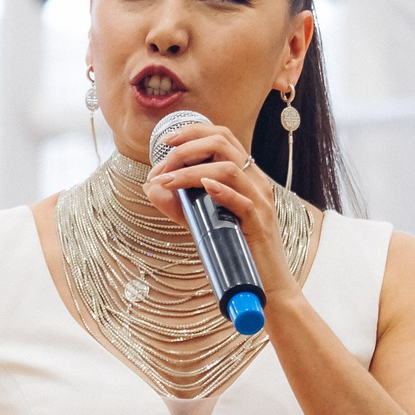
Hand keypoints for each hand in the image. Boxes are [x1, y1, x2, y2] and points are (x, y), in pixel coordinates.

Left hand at [142, 117, 298, 307]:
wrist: (265, 282)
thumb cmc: (234, 248)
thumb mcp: (201, 220)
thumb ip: (177, 203)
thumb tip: (149, 187)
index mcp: (245, 174)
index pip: (222, 136)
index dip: (192, 132)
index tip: (166, 141)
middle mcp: (255, 180)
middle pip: (222, 144)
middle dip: (185, 150)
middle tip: (162, 168)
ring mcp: (260, 200)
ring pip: (229, 169)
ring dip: (192, 172)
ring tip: (168, 182)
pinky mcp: (259, 223)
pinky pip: (243, 201)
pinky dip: (221, 191)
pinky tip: (203, 188)